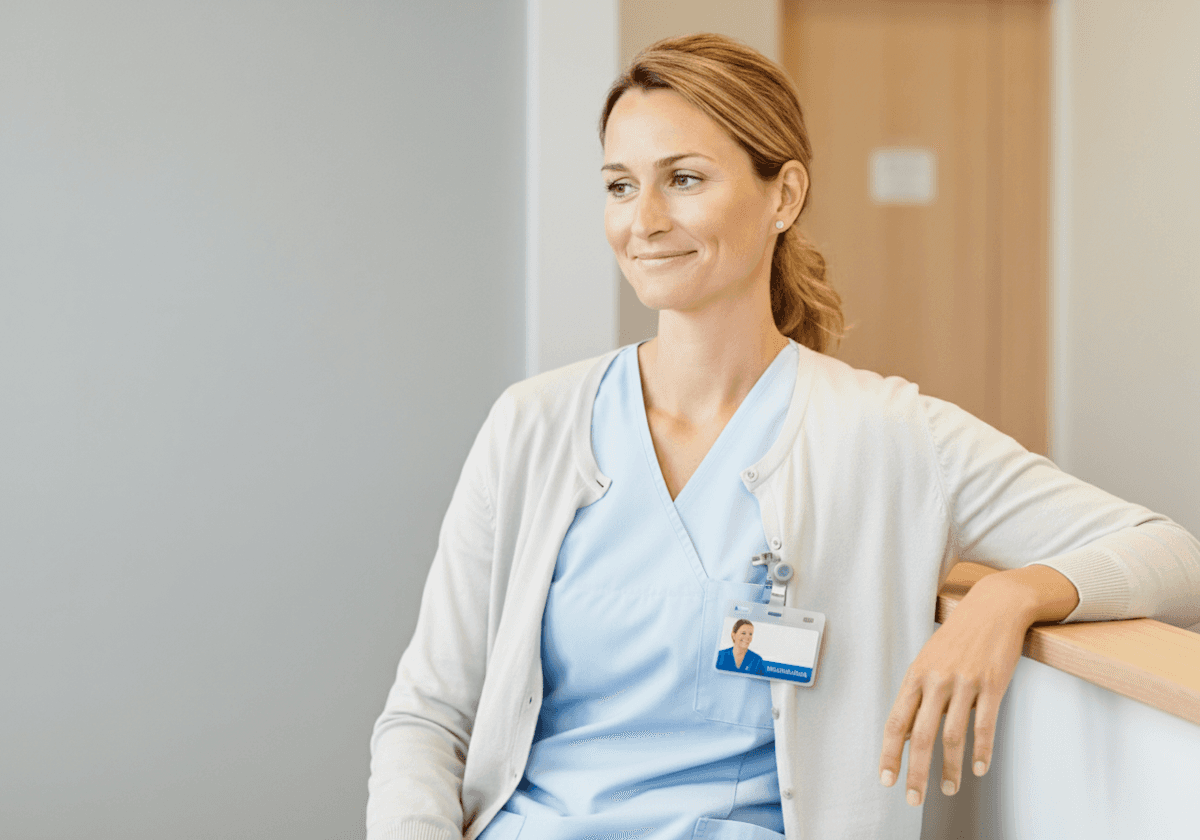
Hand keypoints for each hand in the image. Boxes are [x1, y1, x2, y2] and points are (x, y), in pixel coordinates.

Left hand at [877, 566, 1077, 805]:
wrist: (993, 607)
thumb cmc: (957, 637)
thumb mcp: (929, 660)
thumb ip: (918, 694)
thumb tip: (907, 733)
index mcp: (915, 675)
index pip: (896, 722)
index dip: (890, 754)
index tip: (887, 780)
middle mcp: (936, 680)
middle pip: (920, 736)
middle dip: (916, 773)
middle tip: (914, 799)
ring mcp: (964, 683)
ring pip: (952, 736)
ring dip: (949, 769)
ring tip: (948, 788)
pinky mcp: (991, 684)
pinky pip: (984, 726)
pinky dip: (981, 752)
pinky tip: (978, 769)